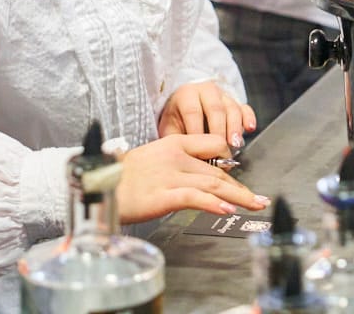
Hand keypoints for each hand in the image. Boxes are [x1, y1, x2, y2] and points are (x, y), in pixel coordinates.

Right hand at [115, 133, 268, 222]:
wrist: (95, 183)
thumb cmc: (117, 176)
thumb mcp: (148, 160)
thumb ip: (172, 165)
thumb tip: (191, 178)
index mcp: (172, 143)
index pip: (212, 145)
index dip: (229, 162)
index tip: (238, 175)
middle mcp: (176, 156)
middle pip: (218, 171)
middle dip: (241, 187)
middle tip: (258, 199)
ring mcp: (171, 174)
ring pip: (214, 184)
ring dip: (238, 196)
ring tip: (254, 205)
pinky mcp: (164, 194)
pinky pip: (196, 198)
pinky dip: (214, 204)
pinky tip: (227, 209)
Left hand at [157, 80, 256, 148]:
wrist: (184, 107)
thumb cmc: (177, 121)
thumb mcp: (170, 128)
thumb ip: (177, 140)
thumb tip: (186, 157)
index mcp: (186, 95)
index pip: (193, 111)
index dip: (197, 131)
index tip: (200, 149)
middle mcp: (206, 91)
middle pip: (215, 108)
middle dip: (219, 130)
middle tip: (221, 148)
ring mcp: (223, 95)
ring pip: (232, 107)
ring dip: (235, 127)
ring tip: (235, 144)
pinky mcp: (236, 102)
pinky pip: (244, 107)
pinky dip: (248, 118)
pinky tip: (250, 129)